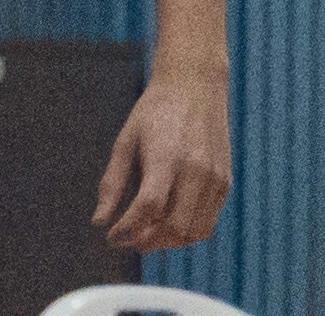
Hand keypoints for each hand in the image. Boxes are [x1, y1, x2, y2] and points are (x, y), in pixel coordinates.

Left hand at [97, 60, 236, 251]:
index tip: (112, 236)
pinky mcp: (225, 179)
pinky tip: (168, 220)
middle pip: (174, 227)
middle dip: (147, 241)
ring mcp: (214, 175)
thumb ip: (112, 182)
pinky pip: (208, 221)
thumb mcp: (126, 140)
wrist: (196, 82)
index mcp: (168, 155)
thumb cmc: (155, 110)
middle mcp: (196, 168)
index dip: (128, 229)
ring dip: (168, 241)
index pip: (149, 207)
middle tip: (129, 237)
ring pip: (194, 232)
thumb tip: (99, 221)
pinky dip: (187, 231)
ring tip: (149, 233)